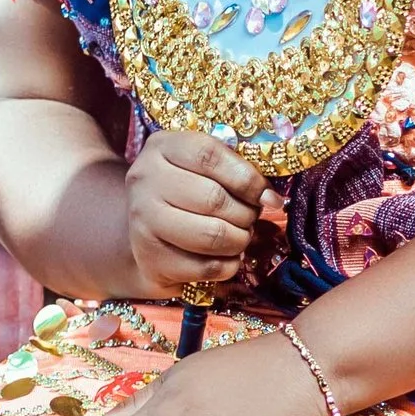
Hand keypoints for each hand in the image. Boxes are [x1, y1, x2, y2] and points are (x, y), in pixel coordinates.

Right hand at [123, 127, 262, 299]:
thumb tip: (271, 198)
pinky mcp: (150, 259)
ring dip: (239, 240)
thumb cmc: (185, 193)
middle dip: (245, 214)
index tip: (267, 195)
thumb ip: (235, 170)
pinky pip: (206, 267)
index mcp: (162, 147)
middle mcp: (145, 181)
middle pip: (213, 199)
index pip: (209, 156)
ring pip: (212, 236)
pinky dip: (228, 265)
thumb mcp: (201, 167)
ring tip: (240, 236)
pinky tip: (226, 257)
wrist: (145, 233)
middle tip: (251, 218)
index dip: (246, 178)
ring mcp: (143, 222)